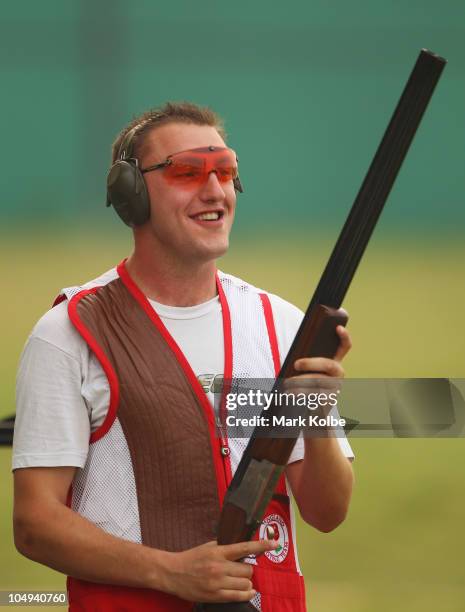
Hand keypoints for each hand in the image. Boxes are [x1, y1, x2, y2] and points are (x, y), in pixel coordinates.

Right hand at [160, 539, 277, 602]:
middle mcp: (220, 566)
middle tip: (242, 570)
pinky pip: (238, 596)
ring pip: (245, 584)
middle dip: (248, 570)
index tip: (275, 543)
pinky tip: (250, 592)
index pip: (245, 547)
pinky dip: (247, 594)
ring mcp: (217, 583)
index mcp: (219, 551)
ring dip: (246, 583)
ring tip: (241, 580)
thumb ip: (224, 546)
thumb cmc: (191, 558)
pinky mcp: (215, 595)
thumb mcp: (208, 546)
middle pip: (248, 570)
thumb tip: (242, 547)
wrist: (172, 573)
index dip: (262, 545)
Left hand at [283, 318, 351, 401]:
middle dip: (311, 363)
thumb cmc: (307, 383)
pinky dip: (300, 393)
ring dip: (301, 381)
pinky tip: (290, 393)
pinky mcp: (330, 400)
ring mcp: (336, 387)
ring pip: (320, 381)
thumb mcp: (309, 369)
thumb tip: (293, 359)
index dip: (344, 337)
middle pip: (329, 365)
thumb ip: (307, 360)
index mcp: (334, 362)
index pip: (345, 347)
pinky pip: (316, 395)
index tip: (338, 328)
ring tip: (287, 382)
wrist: (314, 408)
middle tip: (296, 364)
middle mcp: (338, 373)